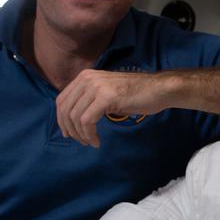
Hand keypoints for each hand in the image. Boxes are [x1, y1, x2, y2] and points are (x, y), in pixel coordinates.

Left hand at [55, 69, 174, 146]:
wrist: (158, 89)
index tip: (69, 134)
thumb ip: (90, 99)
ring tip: (91, 142)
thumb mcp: (106, 93)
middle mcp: (88, 79)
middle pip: (65, 109)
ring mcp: (96, 86)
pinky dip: (89, 134)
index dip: (61, 120)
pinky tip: (96, 141)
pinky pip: (87, 120)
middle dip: (70, 130)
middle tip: (81, 141)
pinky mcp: (106, 97)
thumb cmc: (136, 94)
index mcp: (85, 76)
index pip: (62, 100)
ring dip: (81, 135)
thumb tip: (73, 118)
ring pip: (75, 117)